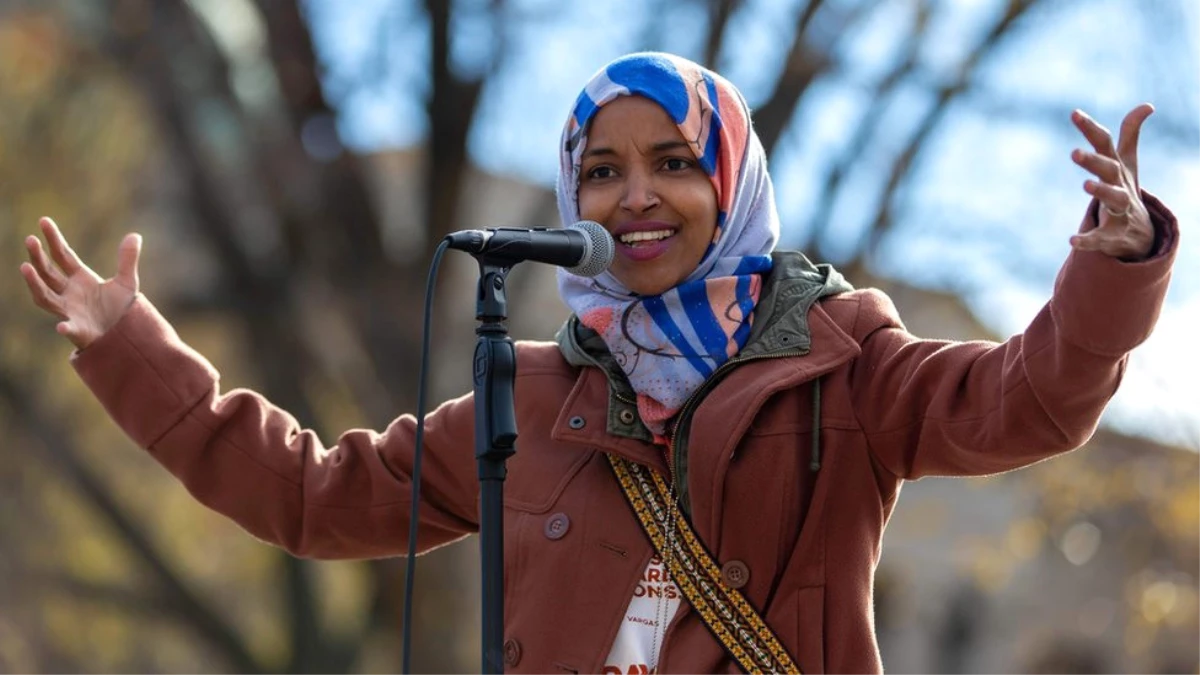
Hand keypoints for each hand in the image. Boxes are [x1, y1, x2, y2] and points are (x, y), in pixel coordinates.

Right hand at [19, 217, 141, 349]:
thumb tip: (135, 235)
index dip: (53, 239)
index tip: (43, 220)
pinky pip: (69, 329)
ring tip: (25, 266)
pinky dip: (65, 327)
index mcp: (80, 278)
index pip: (62, 255)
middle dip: (38, 256)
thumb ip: (128, 260)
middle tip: (30, 239)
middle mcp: (69, 292)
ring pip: (46, 297)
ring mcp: (69, 311)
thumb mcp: (126, 282)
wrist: (123, 334)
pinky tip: (62, 327)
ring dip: (35, 283)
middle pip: (49, 272)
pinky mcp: (78, 330)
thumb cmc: (120, 308)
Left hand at [1069, 104, 1154, 258]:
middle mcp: (1120, 186)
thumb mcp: (1126, 163)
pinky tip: (1072, 240)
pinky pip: (1100, 238)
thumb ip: (1129, 134)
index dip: (1090, 129)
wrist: (1140, 233)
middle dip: (1094, 161)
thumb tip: (1148, 105)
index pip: (1105, 144)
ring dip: (1101, 191)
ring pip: (1114, 200)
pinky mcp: (1113, 235)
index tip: (1074, 113)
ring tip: (1086, 185)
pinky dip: (1087, 240)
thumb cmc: (1125, 189)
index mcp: (1116, 168)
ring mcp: (1120, 211)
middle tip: (1074, 152)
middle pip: (1109, 170)